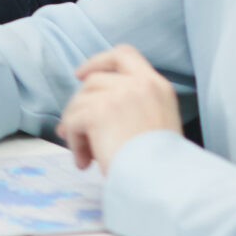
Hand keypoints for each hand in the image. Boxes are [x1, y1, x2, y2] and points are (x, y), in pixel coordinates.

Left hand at [54, 45, 181, 171]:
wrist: (164, 182)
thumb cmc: (162, 164)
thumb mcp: (157, 123)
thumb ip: (131, 107)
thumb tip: (84, 109)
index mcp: (157, 86)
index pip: (124, 54)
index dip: (99, 61)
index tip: (81, 74)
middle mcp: (139, 84)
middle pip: (93, 80)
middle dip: (79, 105)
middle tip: (71, 131)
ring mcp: (118, 95)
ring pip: (79, 102)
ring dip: (76, 129)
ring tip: (84, 154)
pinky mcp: (98, 112)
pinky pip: (74, 122)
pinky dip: (75, 143)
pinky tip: (85, 162)